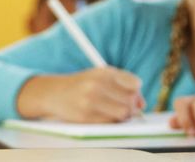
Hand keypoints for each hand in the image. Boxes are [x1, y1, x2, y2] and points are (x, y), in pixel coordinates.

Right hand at [17, 67, 144, 122]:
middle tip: (120, 105)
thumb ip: (123, 85)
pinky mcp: (85, 116)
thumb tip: (141, 105)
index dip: (135, 92)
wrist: (52, 93)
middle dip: (130, 106)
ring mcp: (90, 101)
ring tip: (111, 111)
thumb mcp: (100, 76)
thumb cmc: (81, 85)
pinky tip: (100, 115)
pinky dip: (110, 121)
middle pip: (131, 100)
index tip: (129, 94)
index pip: (135, 83)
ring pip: (124, 113)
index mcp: (103, 72)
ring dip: (121, 115)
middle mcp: (97, 84)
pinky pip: (110, 123)